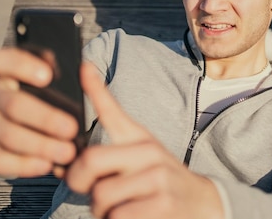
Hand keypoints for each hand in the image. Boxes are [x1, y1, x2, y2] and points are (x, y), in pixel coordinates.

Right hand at [0, 47, 78, 177]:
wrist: (21, 127)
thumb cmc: (45, 99)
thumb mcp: (52, 85)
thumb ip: (62, 78)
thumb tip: (85, 69)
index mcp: (4, 71)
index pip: (3, 59)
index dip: (24, 66)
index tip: (48, 76)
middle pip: (13, 104)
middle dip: (45, 118)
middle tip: (72, 129)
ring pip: (7, 134)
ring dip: (39, 146)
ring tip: (66, 152)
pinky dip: (24, 164)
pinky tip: (46, 165)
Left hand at [65, 64, 223, 218]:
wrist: (204, 204)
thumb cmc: (161, 184)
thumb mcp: (140, 159)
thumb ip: (109, 155)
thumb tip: (67, 160)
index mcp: (139, 139)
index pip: (113, 111)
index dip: (96, 89)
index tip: (83, 67)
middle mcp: (149, 152)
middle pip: (91, 160)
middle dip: (78, 181)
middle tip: (88, 190)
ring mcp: (158, 177)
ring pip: (101, 195)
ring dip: (100, 210)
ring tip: (116, 208)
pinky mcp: (163, 204)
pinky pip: (118, 216)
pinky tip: (130, 217)